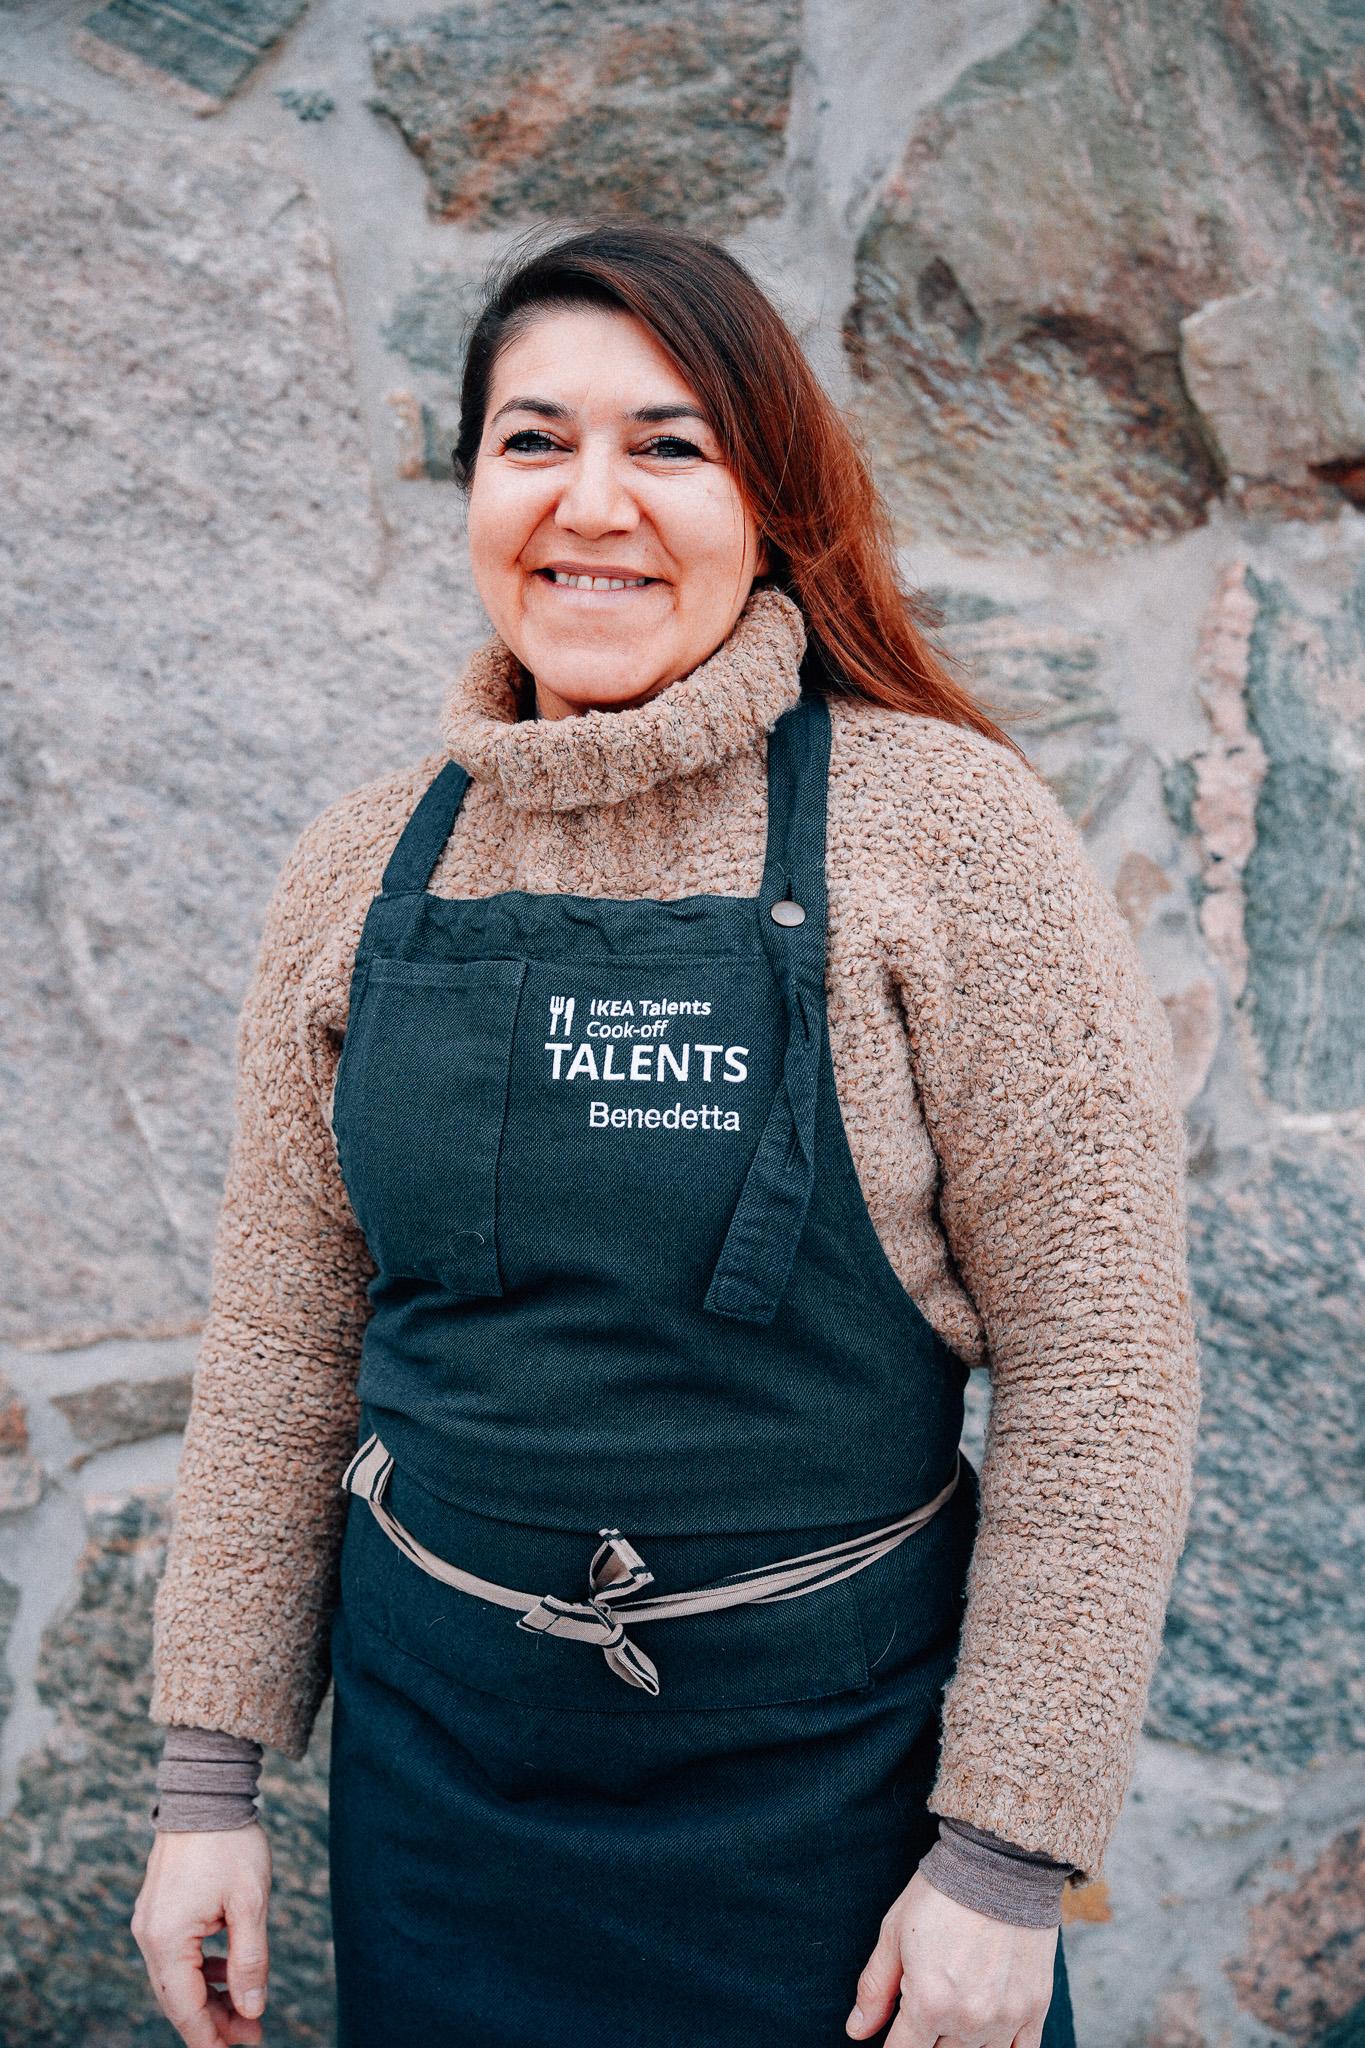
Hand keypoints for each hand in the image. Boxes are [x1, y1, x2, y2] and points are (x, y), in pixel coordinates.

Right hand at [131, 1822, 272, 2045]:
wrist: (205, 1792)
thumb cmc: (230, 1842)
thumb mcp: (250, 1903)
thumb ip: (250, 1960)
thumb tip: (250, 2009)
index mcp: (167, 1939)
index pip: (185, 2008)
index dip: (211, 2037)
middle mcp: (149, 1935)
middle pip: (178, 1997)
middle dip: (214, 2021)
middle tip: (252, 2033)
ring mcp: (150, 1921)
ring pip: (177, 1977)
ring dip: (209, 1996)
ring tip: (245, 2008)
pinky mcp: (159, 1908)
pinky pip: (177, 1954)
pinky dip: (201, 1969)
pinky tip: (228, 1970)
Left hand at [846, 1867, 1057, 2046]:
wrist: (1000, 1864)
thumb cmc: (941, 1894)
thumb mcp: (894, 1933)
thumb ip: (875, 1988)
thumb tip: (857, 2030)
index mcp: (929, 2002)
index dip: (894, 2045)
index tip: (897, 2032)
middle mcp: (968, 2019)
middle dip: (926, 2036)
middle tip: (928, 2004)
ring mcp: (1005, 2017)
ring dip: (959, 2041)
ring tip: (955, 2008)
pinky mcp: (1034, 2008)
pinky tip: (986, 2033)